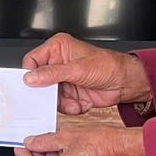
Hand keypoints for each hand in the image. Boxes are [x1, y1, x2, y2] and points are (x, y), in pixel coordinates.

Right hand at [22, 33, 149, 115]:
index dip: (31, 74)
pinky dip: (71, 107)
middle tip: (54, 97)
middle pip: (38, 81)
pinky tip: (83, 102)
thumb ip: (52, 74)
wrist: (125, 83)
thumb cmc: (108, 66)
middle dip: (48, 92)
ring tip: (76, 100)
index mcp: (58, 48)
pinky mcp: (69, 93)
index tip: (33, 86)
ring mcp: (63, 79)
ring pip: (49, 96)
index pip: (32, 60)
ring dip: (62, 102)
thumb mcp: (77, 69)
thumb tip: (31, 78)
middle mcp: (58, 63)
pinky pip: (60, 105)